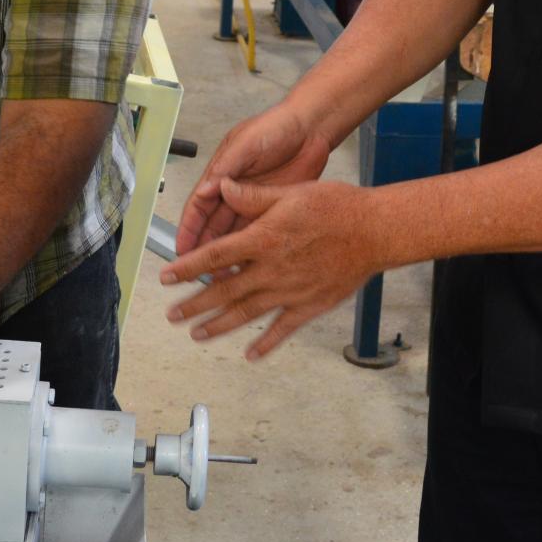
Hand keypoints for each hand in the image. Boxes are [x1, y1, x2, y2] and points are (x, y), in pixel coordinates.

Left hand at [160, 179, 380, 358]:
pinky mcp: (309, 305)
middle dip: (194, 304)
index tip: (167, 277)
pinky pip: (282, 328)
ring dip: (218, 325)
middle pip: (223, 291)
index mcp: (262, 239)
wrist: (375, 231)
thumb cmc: (336, 207)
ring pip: (246, 313)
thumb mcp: (290, 192)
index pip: (213, 257)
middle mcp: (270, 270)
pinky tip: (250, 353)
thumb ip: (252, 197)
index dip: (186, 268)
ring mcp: (289, 291)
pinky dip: (265, 342)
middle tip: (172, 315)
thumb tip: (221, 187)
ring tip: (196, 334)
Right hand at [175, 103, 332, 255]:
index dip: (189, 227)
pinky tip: (248, 262)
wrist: (313, 127)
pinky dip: (251, 247)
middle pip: (213, 223)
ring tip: (220, 273)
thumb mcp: (246, 143)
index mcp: (222, 172)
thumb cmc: (277, 126)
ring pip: (235, 231)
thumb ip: (226, 167)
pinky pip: (259, 230)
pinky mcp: (275, 206)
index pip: (199, 204)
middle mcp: (235, 189)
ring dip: (227, 251)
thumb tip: (205, 190)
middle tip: (198, 270)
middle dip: (204, 247)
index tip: (181, 248)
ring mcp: (255, 199)